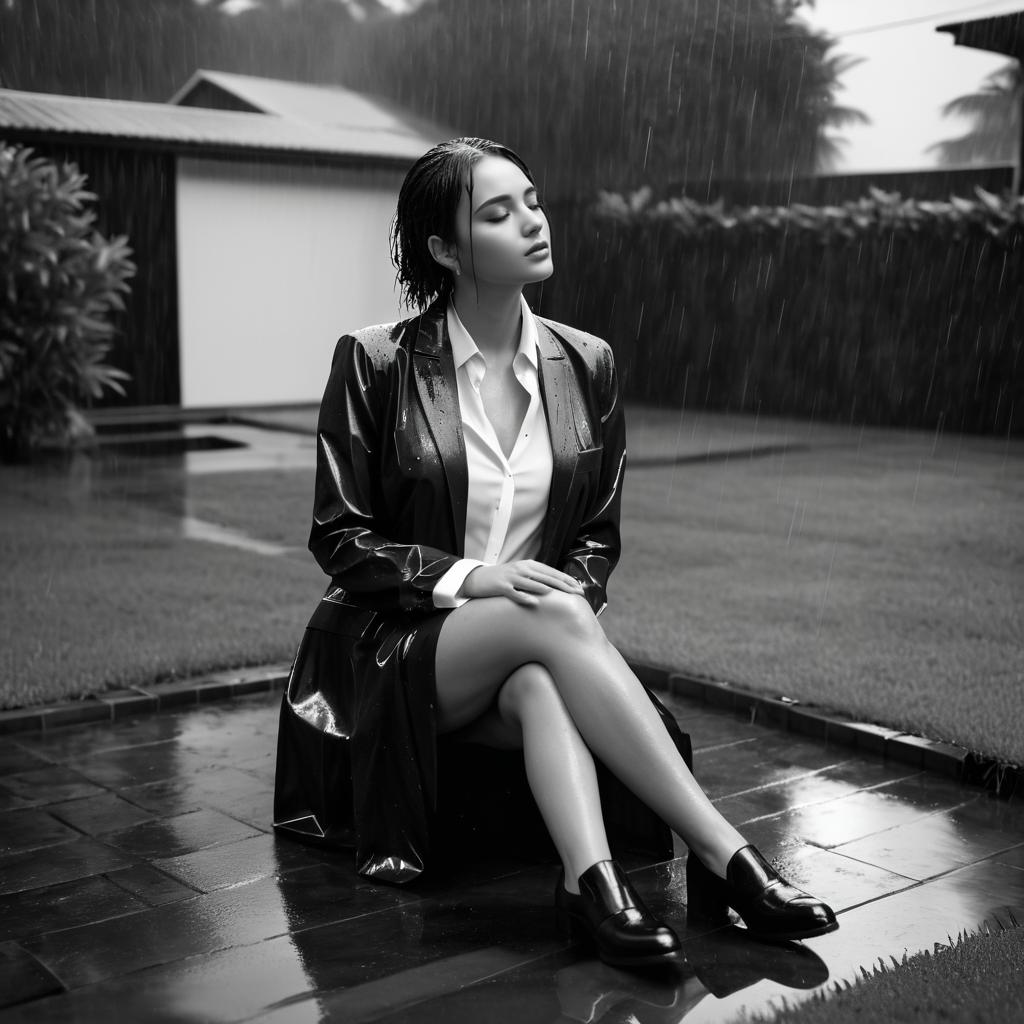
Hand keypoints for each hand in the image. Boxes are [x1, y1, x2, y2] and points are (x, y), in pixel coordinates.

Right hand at [460, 560, 585, 606]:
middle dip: (563, 585)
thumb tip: (557, 585)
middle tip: (577, 593)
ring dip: (545, 588)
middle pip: (546, 577)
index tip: (579, 588)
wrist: (479, 578)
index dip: (567, 580)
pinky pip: (514, 593)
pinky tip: (534, 602)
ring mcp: (511, 577)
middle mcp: (522, 569)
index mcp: (529, 565)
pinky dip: (524, 597)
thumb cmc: (504, 578)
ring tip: (559, 594)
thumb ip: (537, 577)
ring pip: (531, 582)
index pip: (552, 572)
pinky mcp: (501, 586)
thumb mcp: (522, 574)